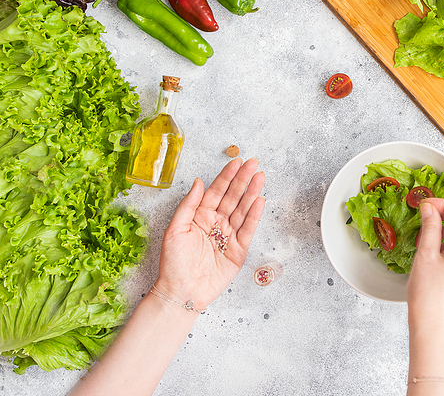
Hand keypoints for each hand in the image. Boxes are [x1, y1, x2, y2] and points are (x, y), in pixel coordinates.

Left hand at [154, 158, 265, 309]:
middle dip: (243, 180)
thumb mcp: (174, 230)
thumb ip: (188, 205)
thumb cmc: (173, 264)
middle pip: (232, 197)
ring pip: (242, 210)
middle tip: (253, 164)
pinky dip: (254, 215)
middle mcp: (216, 223)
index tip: (236, 162)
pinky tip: (260, 200)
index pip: (216, 192)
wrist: (181, 292)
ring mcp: (229, 236)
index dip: (226, 177)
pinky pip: (248, 229)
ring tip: (260, 177)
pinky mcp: (238, 250)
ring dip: (252, 193)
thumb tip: (199, 181)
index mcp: (200, 217)